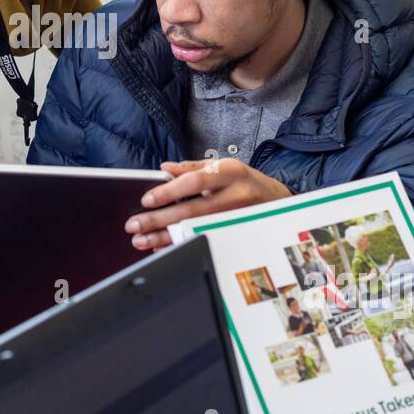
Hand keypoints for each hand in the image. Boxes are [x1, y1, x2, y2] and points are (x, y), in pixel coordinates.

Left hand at [125, 158, 292, 250]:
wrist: (278, 200)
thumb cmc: (244, 181)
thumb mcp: (223, 167)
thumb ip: (193, 168)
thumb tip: (164, 168)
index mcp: (230, 172)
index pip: (195, 181)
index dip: (170, 191)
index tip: (147, 200)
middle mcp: (235, 196)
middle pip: (192, 210)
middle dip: (159, 220)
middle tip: (135, 225)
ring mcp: (237, 218)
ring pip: (196, 229)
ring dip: (165, 237)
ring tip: (142, 240)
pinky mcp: (236, 234)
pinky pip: (203, 241)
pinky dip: (180, 244)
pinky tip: (162, 247)